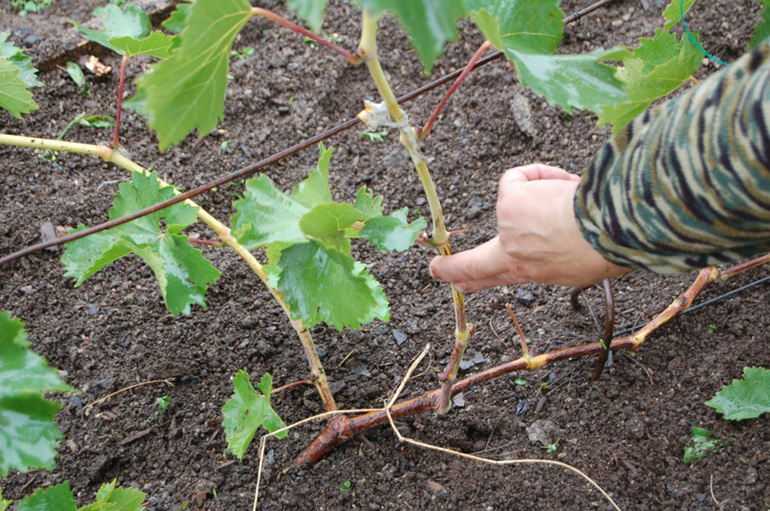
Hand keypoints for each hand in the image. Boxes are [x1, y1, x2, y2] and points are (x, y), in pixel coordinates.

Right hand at [429, 164, 628, 288]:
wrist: (608, 234)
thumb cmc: (610, 248)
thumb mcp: (585, 261)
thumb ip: (562, 250)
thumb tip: (563, 232)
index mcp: (535, 272)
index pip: (501, 278)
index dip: (477, 280)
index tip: (459, 282)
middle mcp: (517, 257)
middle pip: (474, 265)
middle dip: (454, 268)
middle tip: (436, 270)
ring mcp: (508, 229)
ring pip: (514, 200)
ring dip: (544, 192)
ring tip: (574, 203)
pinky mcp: (508, 203)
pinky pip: (517, 177)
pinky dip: (539, 174)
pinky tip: (560, 183)